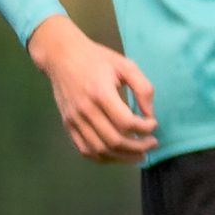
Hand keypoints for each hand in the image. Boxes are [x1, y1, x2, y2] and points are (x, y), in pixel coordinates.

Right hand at [27, 14, 155, 160]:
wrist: (61, 57)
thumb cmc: (97, 59)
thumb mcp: (126, 65)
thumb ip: (143, 89)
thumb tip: (149, 115)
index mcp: (101, 93)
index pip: (125, 122)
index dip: (144, 128)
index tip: (153, 124)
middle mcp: (85, 110)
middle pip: (114, 140)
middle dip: (138, 147)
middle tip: (152, 143)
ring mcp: (74, 120)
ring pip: (100, 150)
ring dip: (122, 157)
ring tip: (139, 155)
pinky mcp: (68, 125)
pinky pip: (84, 150)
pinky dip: (103, 158)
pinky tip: (118, 155)